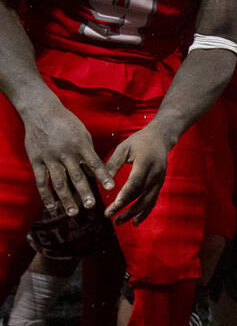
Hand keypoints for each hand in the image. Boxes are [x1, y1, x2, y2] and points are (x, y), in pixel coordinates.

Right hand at [22, 100, 113, 216]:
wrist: (42, 112)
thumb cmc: (67, 124)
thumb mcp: (83, 134)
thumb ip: (88, 153)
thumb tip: (96, 173)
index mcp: (81, 145)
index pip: (94, 163)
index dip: (102, 176)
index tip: (111, 188)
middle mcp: (66, 152)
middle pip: (76, 176)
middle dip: (84, 192)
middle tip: (91, 206)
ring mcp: (50, 157)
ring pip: (59, 182)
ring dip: (66, 199)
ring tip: (73, 213)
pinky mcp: (36, 160)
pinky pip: (41, 180)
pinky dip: (46, 195)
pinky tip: (52, 207)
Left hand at [103, 123, 172, 225]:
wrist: (161, 138)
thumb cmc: (139, 141)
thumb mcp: (124, 148)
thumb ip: (113, 164)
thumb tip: (101, 181)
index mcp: (145, 163)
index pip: (135, 183)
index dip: (125, 195)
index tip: (114, 206)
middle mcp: (154, 174)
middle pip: (139, 195)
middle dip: (124, 208)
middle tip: (109, 216)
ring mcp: (158, 180)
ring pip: (147, 201)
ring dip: (133, 214)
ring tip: (118, 222)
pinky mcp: (159, 184)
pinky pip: (152, 201)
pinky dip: (144, 213)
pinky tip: (134, 221)